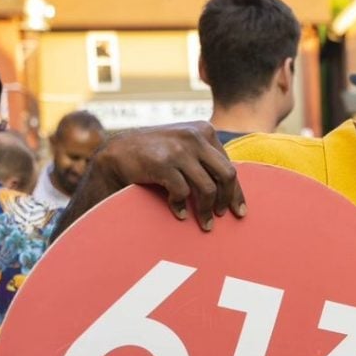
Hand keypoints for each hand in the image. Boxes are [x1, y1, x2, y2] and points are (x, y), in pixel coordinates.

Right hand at [70, 121, 244, 232]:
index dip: (236, 191)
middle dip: (227, 200)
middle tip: (221, 217)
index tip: (239, 211)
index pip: (229, 165)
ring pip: (207, 188)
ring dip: (206, 211)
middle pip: (226, 175)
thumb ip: (205, 159)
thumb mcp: (184, 147)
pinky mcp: (163, 163)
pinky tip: (179, 213)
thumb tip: (232, 189)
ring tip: (205, 224)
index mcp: (204, 130)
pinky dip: (181, 206)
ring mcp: (179, 149)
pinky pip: (182, 193)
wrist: (117, 152)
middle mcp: (194, 136)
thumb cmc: (155, 154)